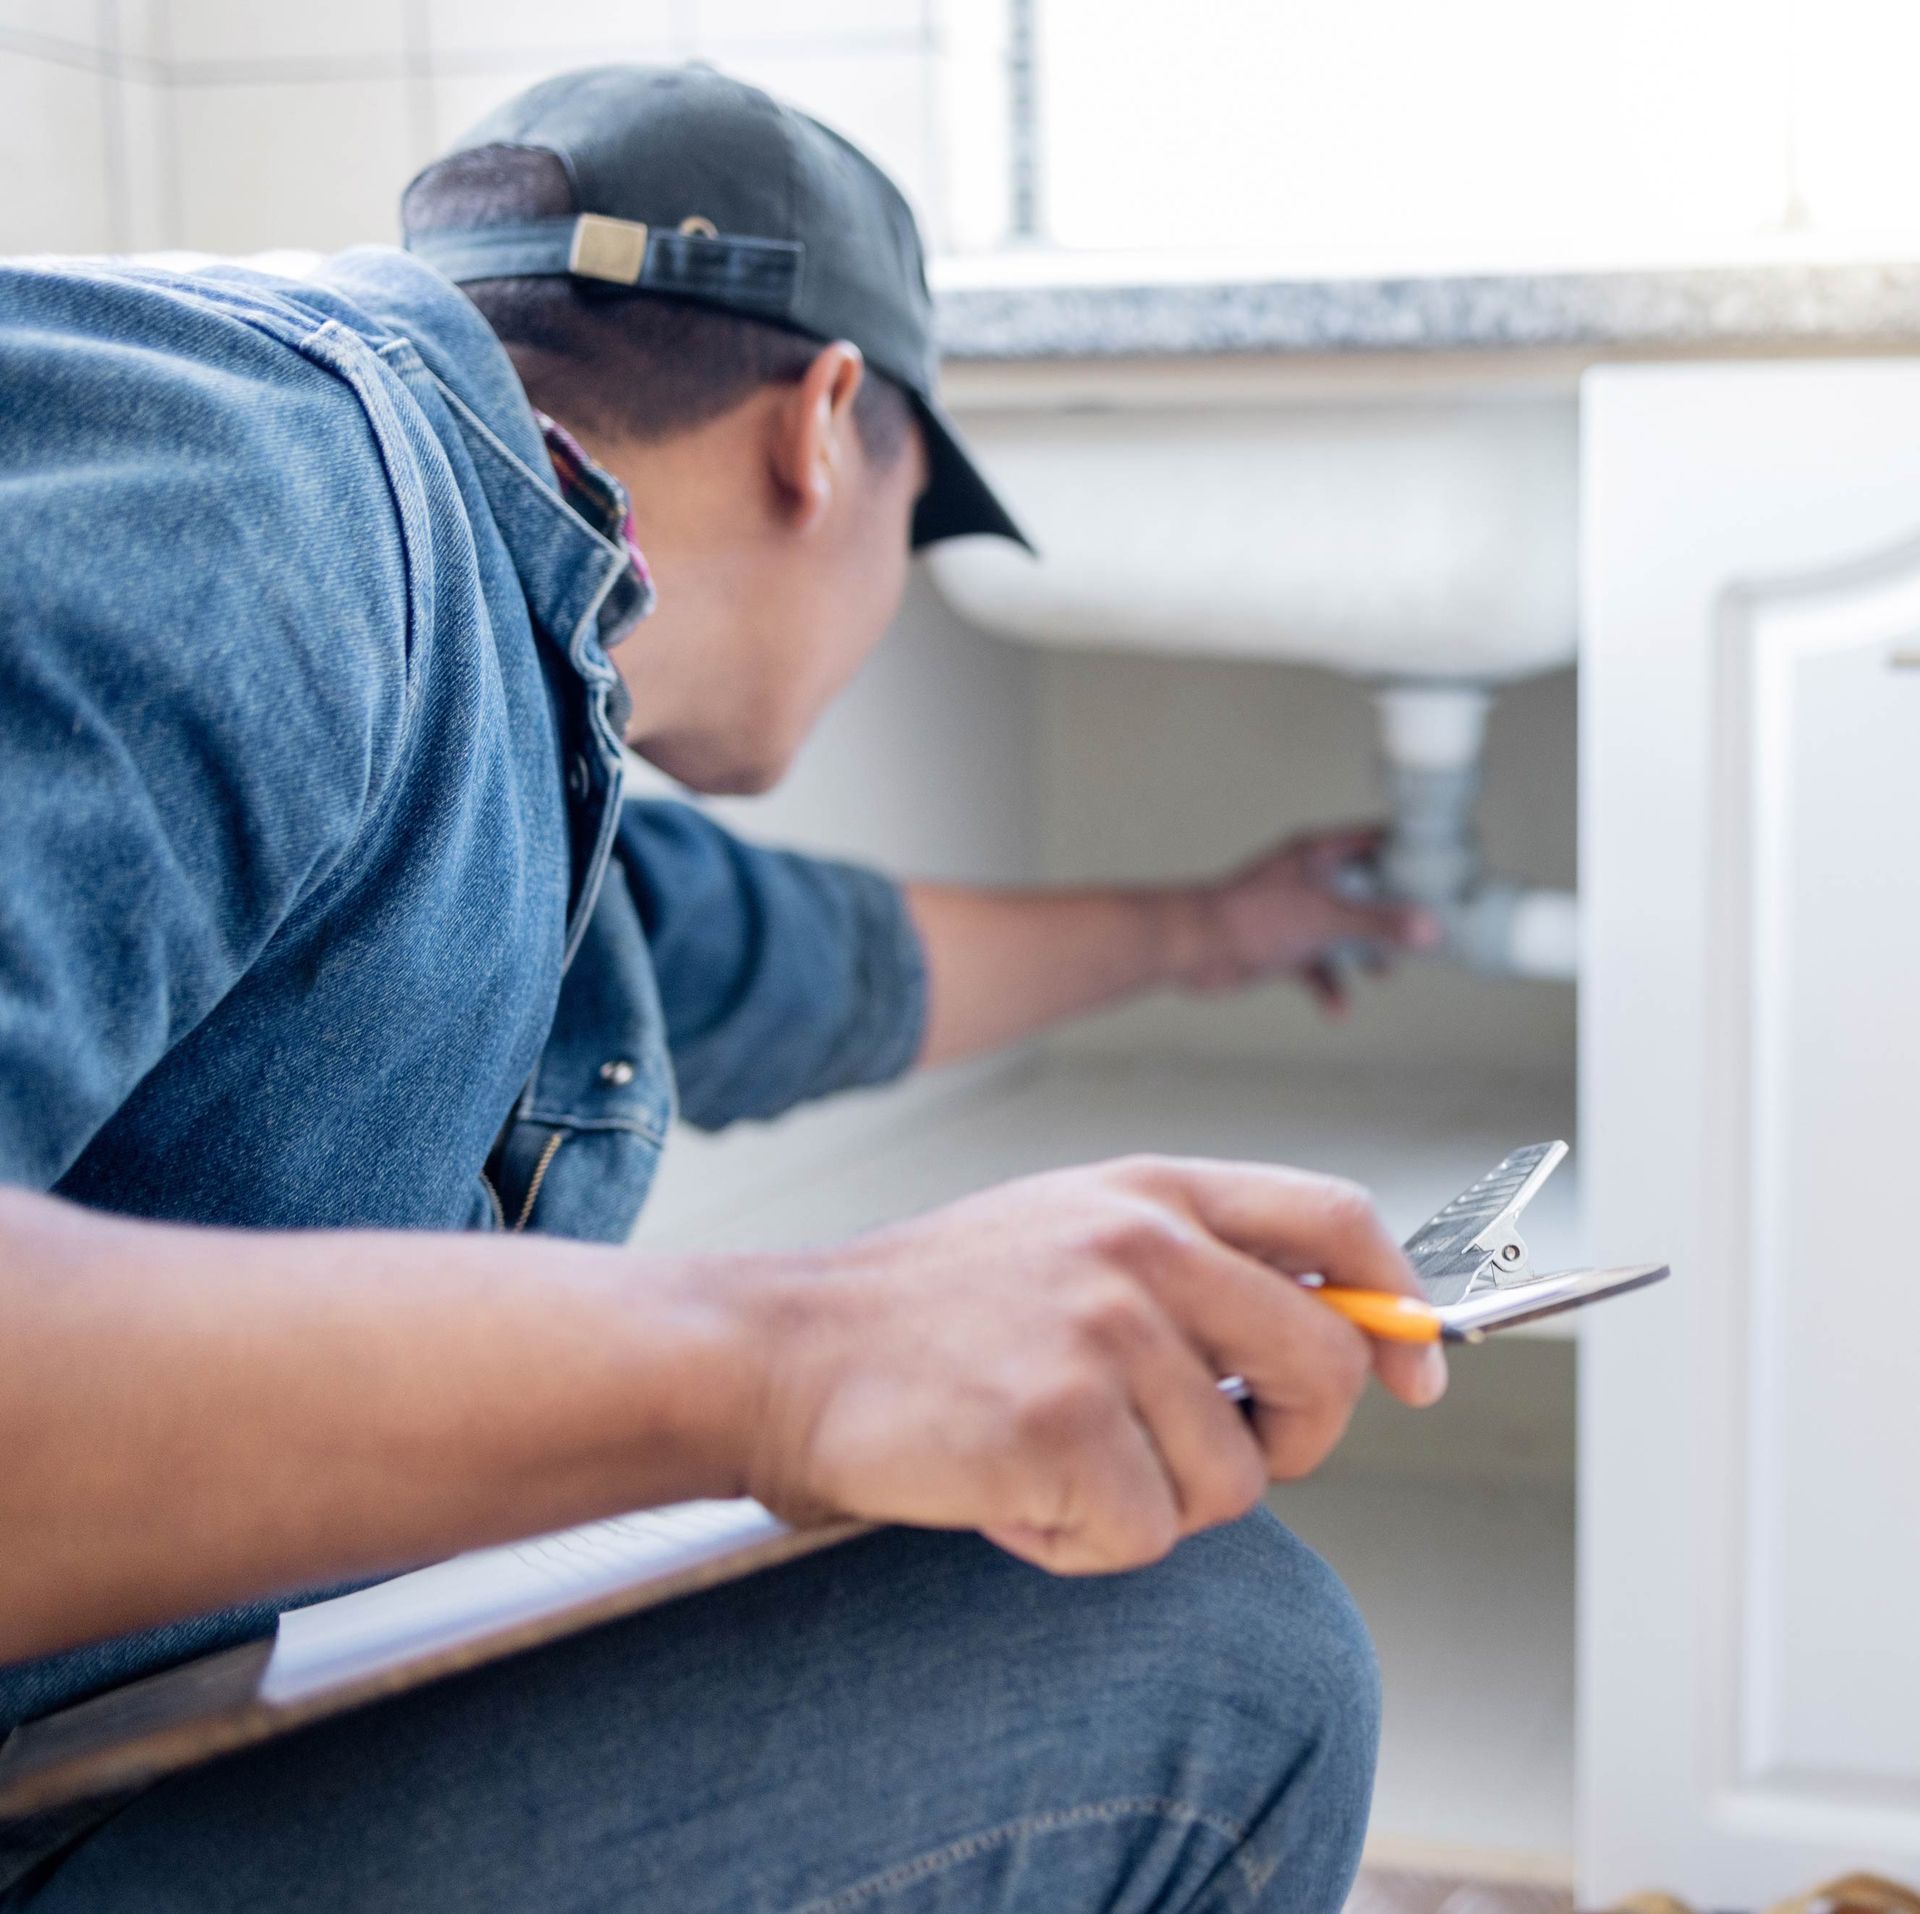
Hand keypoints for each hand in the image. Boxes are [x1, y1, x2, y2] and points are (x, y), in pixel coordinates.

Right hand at [722, 1157, 1444, 1575]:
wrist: (790, 1350)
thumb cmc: (939, 1311)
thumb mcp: (1074, 1234)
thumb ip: (1199, 1265)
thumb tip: (1348, 1342)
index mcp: (1154, 1192)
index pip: (1339, 1222)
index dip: (1402, 1306)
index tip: (1418, 1376)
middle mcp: (1142, 1247)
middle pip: (1326, 1367)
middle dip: (1298, 1442)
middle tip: (1208, 1459)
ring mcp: (1103, 1332)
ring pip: (1236, 1482)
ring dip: (1155, 1502)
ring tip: (1055, 1459)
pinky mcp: (1060, 1424)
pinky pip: (1145, 1537)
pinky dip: (1082, 1545)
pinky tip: (1013, 1494)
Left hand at [1173, 825, 1440, 1015]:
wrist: (1191, 949)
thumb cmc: (1248, 918)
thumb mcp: (1325, 919)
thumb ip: (1378, 923)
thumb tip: (1429, 929)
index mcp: (1318, 853)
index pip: (1376, 841)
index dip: (1410, 854)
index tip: (1445, 872)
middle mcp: (1309, 878)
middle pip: (1366, 890)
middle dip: (1393, 916)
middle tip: (1426, 933)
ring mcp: (1295, 912)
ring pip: (1343, 930)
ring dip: (1362, 954)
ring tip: (1385, 973)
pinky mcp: (1281, 945)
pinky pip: (1316, 965)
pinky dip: (1328, 986)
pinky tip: (1337, 1010)